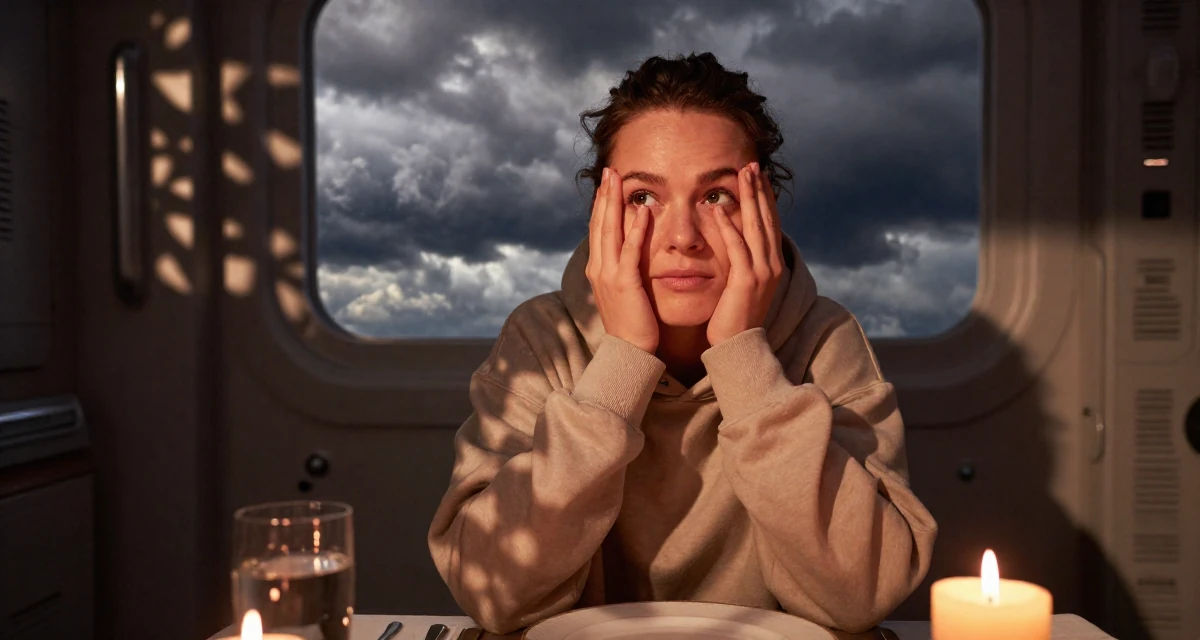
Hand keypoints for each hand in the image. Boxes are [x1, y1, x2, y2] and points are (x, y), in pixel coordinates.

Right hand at [586, 167, 658, 353]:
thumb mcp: (624, 292)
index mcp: (598, 269)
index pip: (598, 229)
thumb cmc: (632, 324)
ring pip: (609, 231)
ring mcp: (608, 275)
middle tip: (609, 171)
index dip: (601, 205)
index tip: (607, 183)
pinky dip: (634, 230)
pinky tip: (641, 211)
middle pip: (599, 224)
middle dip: (604, 196)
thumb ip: (624, 270)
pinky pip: (629, 251)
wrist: (629, 352)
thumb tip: (630, 253)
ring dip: (614, 204)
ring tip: (618, 180)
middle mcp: (598, 269)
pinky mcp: (624, 283)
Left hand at [707, 162, 783, 345]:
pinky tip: (718, 209)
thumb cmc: (735, 317)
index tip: (758, 175)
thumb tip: (738, 244)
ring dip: (749, 199)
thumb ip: (744, 263)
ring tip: (741, 175)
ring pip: (756, 227)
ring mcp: (762, 273)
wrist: (738, 347)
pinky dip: (728, 227)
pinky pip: (737, 248)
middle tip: (752, 164)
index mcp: (772, 264)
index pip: (770, 223)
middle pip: (767, 218)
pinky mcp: (747, 282)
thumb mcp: (744, 285)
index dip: (765, 198)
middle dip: (760, 190)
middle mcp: (772, 264)